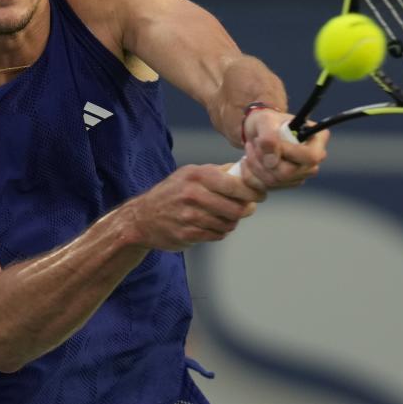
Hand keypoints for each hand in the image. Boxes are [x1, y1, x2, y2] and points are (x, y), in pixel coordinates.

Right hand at [124, 164, 264, 250]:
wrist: (142, 218)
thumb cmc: (171, 193)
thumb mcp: (190, 173)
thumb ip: (218, 171)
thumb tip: (246, 168)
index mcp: (196, 175)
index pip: (235, 185)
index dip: (253, 192)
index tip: (260, 195)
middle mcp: (192, 194)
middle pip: (236, 207)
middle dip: (245, 210)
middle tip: (247, 208)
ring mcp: (189, 216)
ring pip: (228, 223)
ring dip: (232, 222)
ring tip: (228, 217)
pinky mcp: (187, 234)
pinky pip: (217, 235)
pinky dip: (221, 232)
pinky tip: (214, 225)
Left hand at [240, 109, 328, 190]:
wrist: (258, 132)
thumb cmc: (266, 121)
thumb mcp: (265, 121)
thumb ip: (269, 137)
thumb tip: (272, 162)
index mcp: (317, 140)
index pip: (311, 157)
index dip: (288, 153)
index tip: (269, 141)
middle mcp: (312, 161)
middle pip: (289, 173)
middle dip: (264, 159)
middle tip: (254, 143)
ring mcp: (300, 175)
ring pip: (274, 181)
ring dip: (255, 164)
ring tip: (251, 148)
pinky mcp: (285, 184)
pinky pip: (264, 186)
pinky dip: (251, 174)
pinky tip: (248, 160)